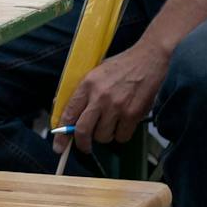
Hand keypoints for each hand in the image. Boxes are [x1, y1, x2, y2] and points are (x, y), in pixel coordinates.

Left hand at [55, 39, 169, 153]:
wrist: (148, 59)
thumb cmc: (120, 66)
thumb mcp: (95, 74)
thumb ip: (81, 92)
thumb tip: (64, 111)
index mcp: (87, 85)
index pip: (69, 113)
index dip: (62, 134)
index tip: (59, 147)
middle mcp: (100, 97)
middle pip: (83, 130)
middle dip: (82, 143)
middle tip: (85, 147)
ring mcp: (117, 106)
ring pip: (103, 136)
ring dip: (104, 136)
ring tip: (109, 125)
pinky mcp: (133, 113)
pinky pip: (122, 136)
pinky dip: (121, 135)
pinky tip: (123, 124)